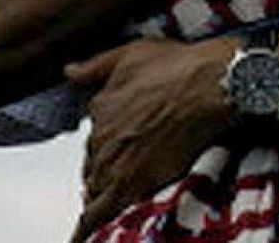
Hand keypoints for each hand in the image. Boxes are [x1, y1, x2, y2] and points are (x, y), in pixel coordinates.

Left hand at [65, 37, 231, 241]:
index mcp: (100, 108)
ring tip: (108, 201)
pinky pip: (98, 214)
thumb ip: (96, 67)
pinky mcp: (129, 184)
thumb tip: (70, 72)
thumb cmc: (179, 67)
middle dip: (103, 168)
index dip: (106, 143)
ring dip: (100, 193)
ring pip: (94, 188)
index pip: (94, 136)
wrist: (209, 86)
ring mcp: (113, 162)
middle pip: (93, 163)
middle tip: (123, 169)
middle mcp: (101, 136)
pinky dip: (89, 226)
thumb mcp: (131, 54)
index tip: (117, 145)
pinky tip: (81, 237)